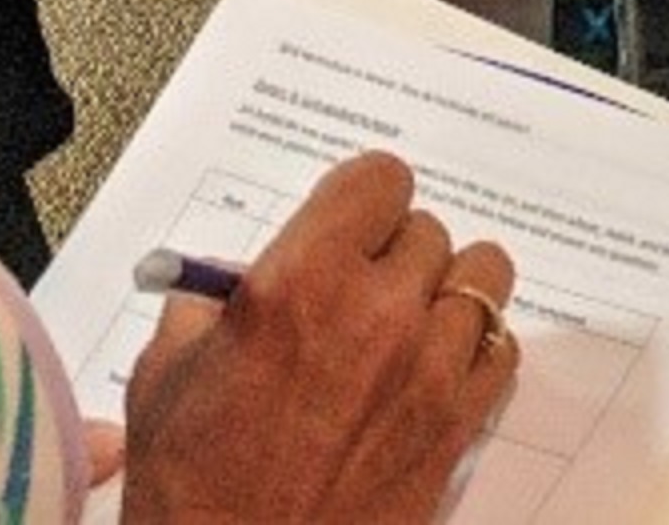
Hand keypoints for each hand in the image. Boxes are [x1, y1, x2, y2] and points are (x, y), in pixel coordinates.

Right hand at [121, 152, 519, 523]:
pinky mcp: (458, 424)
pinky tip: (436, 368)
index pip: (380, 179)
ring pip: (482, 277)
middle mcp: (375, 313)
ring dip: (447, 290)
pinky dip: (476, 349)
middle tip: (361, 288)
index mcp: (299, 283)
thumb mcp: (166, 373)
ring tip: (411, 318)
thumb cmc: (194, 490)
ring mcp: (426, 369)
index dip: (362, 200)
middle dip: (392, 252)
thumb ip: (207, 304)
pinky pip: (502, 348)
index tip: (348, 222)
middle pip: (427, 230)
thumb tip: (232, 279)